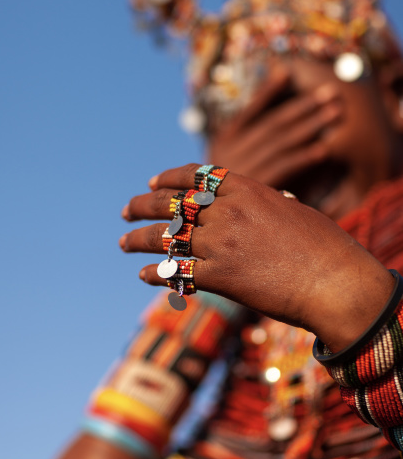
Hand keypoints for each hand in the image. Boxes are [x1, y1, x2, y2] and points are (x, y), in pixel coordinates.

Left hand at [120, 163, 393, 352]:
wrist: (335, 282)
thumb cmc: (325, 247)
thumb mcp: (295, 212)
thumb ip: (270, 205)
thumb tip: (272, 200)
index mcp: (246, 190)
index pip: (195, 176)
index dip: (169, 178)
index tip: (151, 182)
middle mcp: (227, 212)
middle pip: (172, 205)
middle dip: (143, 205)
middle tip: (126, 211)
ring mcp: (220, 244)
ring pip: (166, 238)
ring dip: (139, 240)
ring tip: (124, 242)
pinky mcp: (218, 277)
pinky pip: (176, 272)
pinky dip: (156, 273)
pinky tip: (144, 275)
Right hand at [207, 66, 342, 187]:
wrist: (210, 232)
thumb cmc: (226, 199)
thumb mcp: (227, 165)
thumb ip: (247, 141)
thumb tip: (273, 113)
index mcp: (222, 143)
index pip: (250, 110)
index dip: (269, 91)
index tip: (288, 71)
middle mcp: (229, 154)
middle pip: (273, 124)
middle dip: (304, 106)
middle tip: (332, 93)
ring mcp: (241, 171)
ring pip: (281, 142)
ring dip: (311, 125)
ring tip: (335, 112)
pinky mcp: (254, 191)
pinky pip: (284, 169)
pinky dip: (304, 157)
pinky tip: (323, 149)